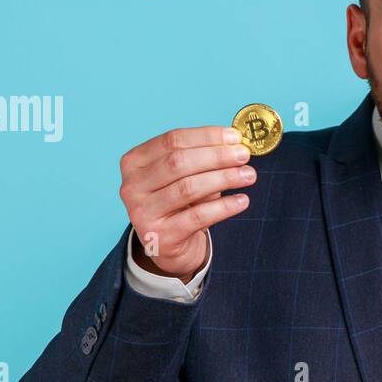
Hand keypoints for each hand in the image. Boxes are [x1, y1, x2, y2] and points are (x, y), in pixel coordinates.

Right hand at [118, 126, 256, 281]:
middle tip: (244, 155)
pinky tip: (242, 200)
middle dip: (216, 156)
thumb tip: (235, 143)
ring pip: (188, 188)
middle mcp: (132, 187)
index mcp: (134, 162)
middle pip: (178, 162)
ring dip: (224, 178)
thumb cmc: (178, 203)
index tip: (235, 136)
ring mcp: (143, 213)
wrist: (168, 246)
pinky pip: (198, 216)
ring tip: (249, 175)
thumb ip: (202, 157)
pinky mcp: (161, 236)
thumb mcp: (183, 177)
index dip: (206, 136)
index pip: (171, 140)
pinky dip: (224, 207)